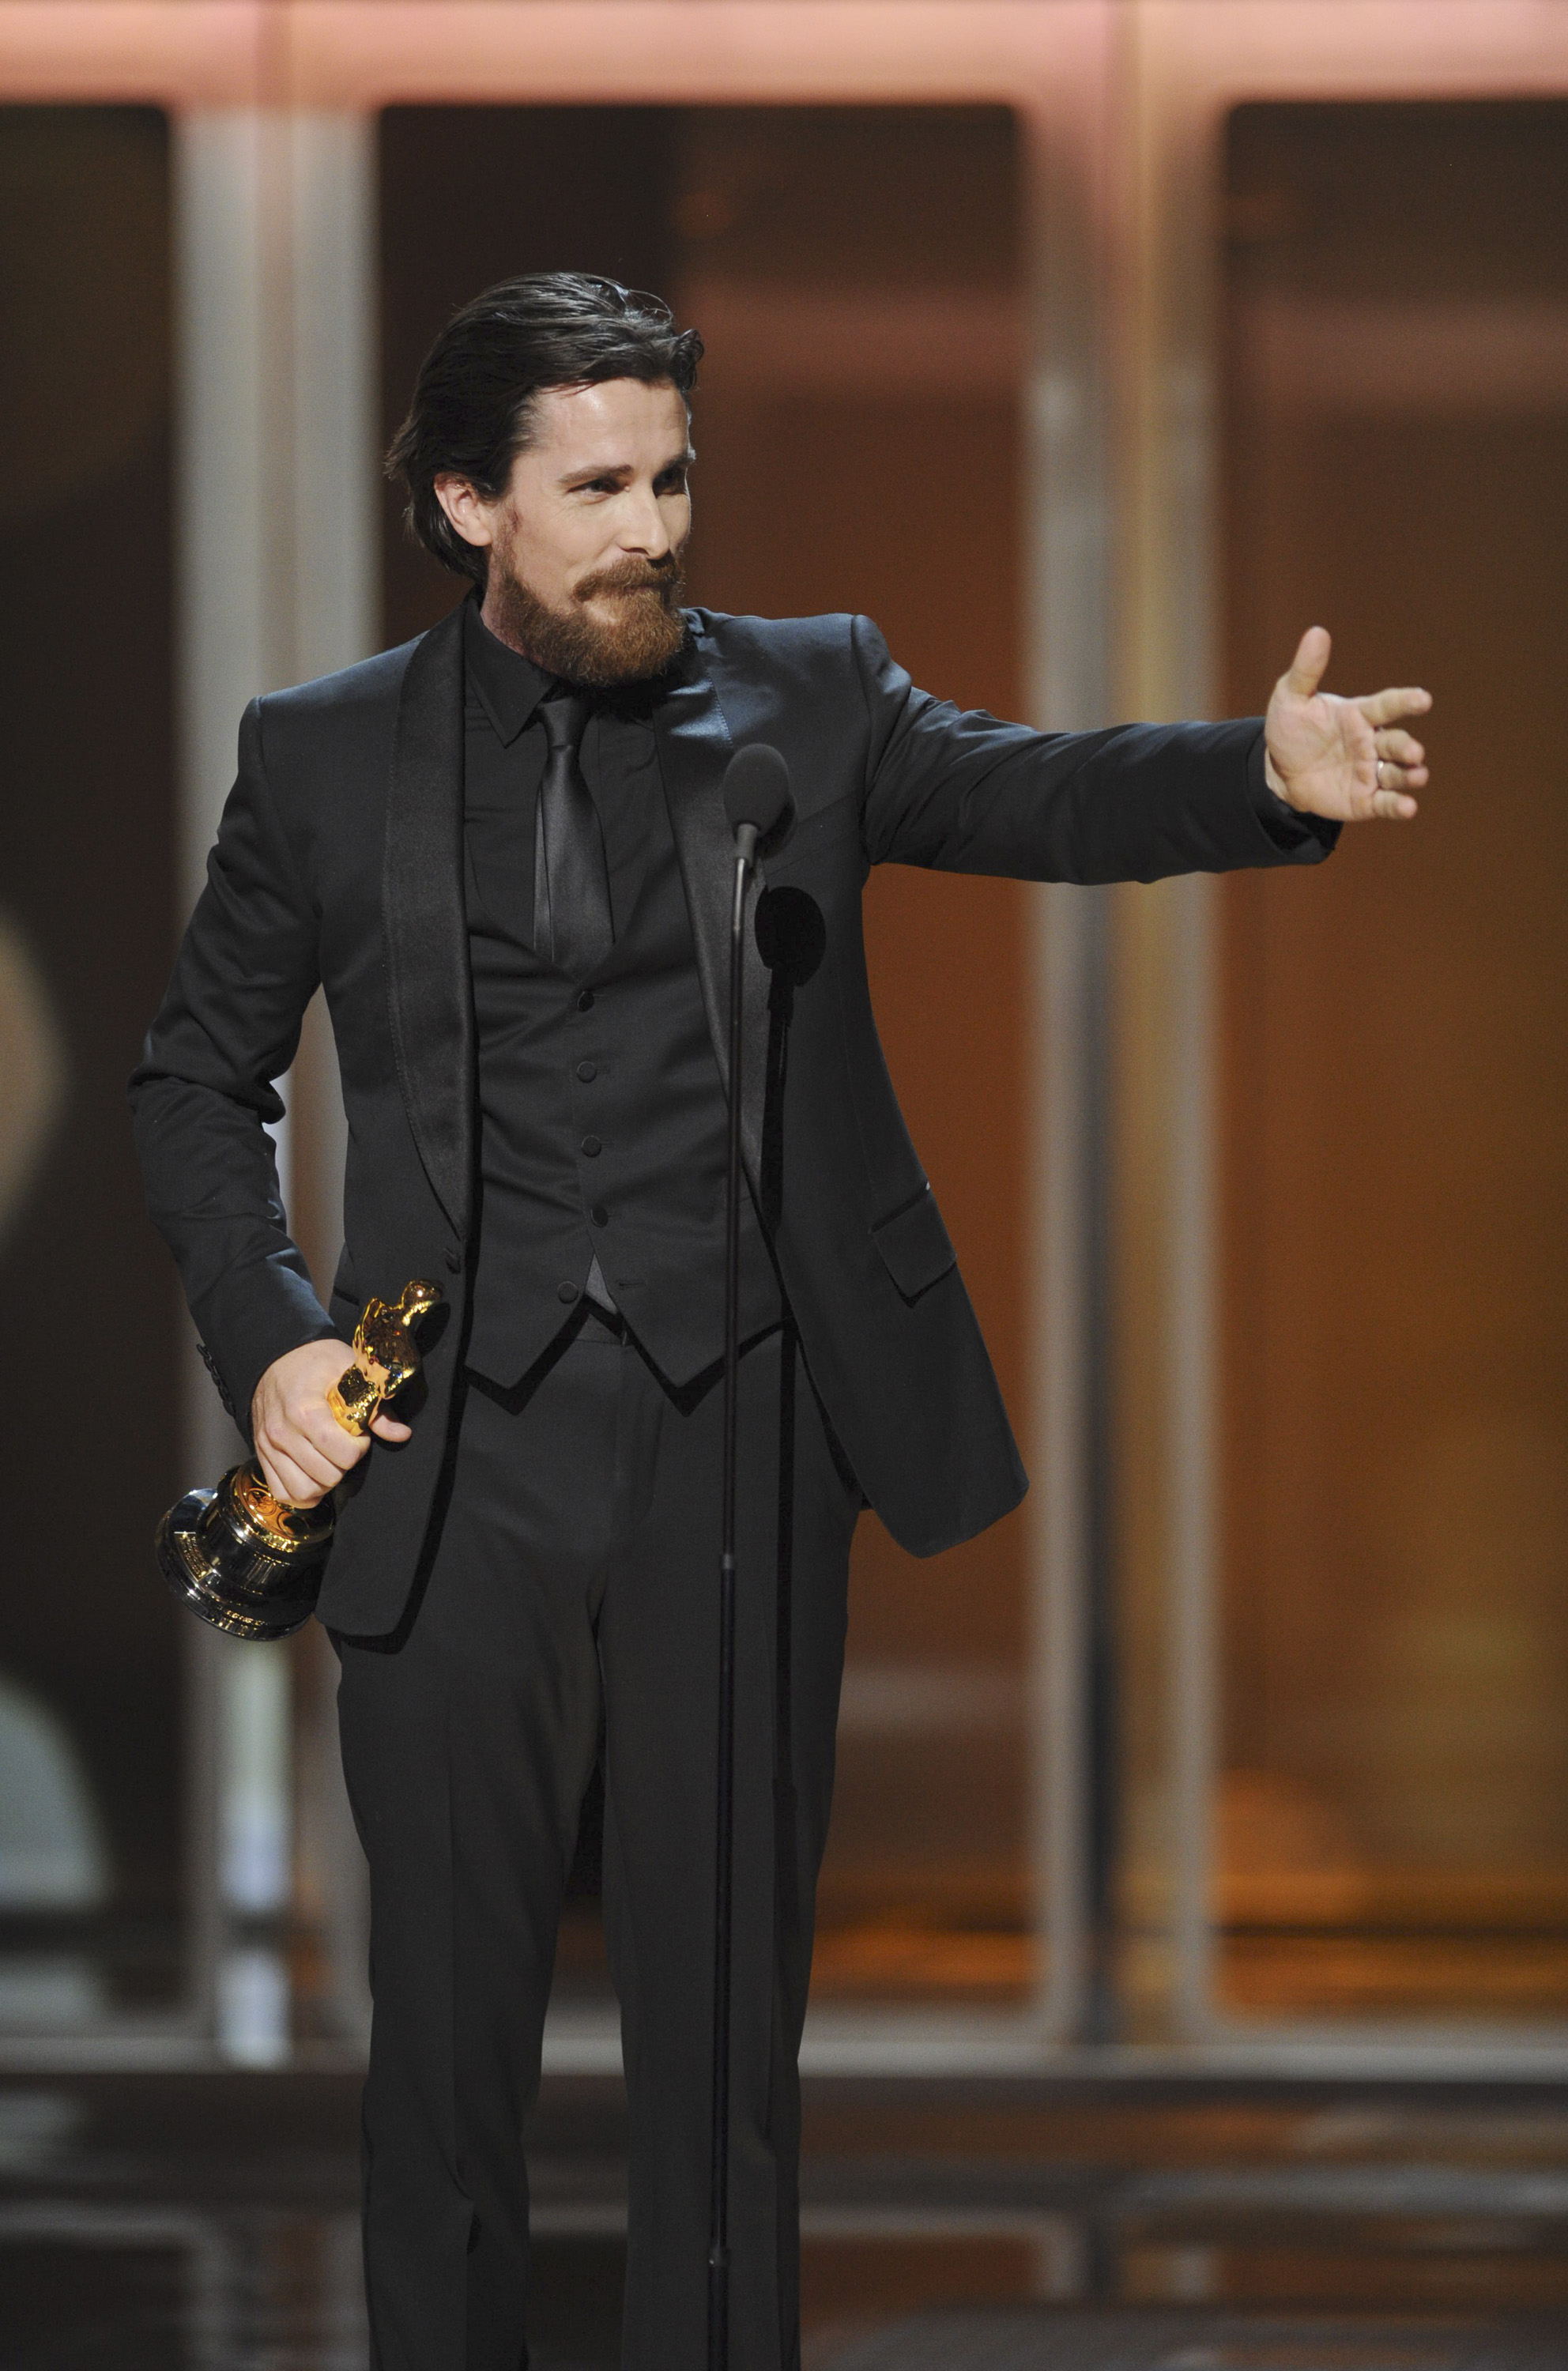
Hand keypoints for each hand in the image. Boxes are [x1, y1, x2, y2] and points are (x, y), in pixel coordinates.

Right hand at [251, 1338, 411, 1508]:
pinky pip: (282, 1492)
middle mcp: (282, 1433)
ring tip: (331, 1461)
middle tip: (345, 1445)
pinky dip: (302, 1492)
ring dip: (325, 1483)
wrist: (275, 1357)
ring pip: (304, 1491)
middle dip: (344, 1464)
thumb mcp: (350, 1371)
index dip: (359, 1448)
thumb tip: (401, 1434)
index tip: (358, 1432)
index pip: (342, 1454)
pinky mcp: (262, 1455)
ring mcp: (268, 1447)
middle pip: (326, 1476)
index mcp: (304, 1411)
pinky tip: (314, 1476)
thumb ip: (377, 1407)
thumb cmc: (316, 1361)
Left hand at [1263, 626, 1428, 821]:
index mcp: (1359, 715)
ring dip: (1410, 775)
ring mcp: (1370, 772)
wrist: (1278, 772)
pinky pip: (1385, 803)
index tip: (1423, 699)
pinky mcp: (1364, 800)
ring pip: (1398, 773)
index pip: (1387, 705)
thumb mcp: (1291, 698)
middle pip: (1396, 742)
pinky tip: (1407, 808)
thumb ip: (1306, 670)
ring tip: (1417, 775)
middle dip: (1407, 747)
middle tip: (1413, 752)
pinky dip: (1398, 806)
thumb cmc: (1291, 729)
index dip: (1405, 701)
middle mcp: (1371, 742)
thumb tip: (1317, 632)